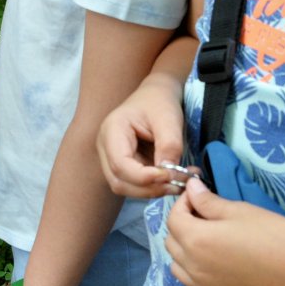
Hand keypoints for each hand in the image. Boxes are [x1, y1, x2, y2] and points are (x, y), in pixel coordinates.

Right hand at [98, 74, 190, 198]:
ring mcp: (112, 158)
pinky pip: (134, 184)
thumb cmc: (159, 102)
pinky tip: (172, 180)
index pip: (120, 164)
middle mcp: (106, 147)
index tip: (169, 176)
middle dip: (148, 188)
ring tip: (178, 183)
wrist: (156, 94)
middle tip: (177, 185)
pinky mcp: (124, 165)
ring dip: (152, 190)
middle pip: (119, 181)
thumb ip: (169, 145)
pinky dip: (154, 187)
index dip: (143, 177)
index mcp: (112, 130)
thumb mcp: (169, 118)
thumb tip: (169, 175)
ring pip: (126, 187)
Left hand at [166, 176, 284, 285]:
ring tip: (206, 238)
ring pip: (177, 266)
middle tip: (204, 213)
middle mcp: (193, 267)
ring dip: (184, 249)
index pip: (173, 218)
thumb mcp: (238, 210)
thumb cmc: (272, 233)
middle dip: (182, 223)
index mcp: (196, 240)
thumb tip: (191, 188)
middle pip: (172, 241)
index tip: (199, 195)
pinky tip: (208, 264)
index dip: (183, 202)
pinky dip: (192, 275)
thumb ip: (207, 201)